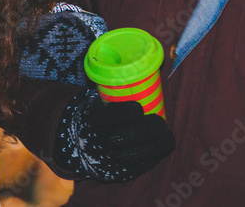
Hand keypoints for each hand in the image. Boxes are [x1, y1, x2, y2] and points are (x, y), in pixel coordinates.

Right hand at [52, 88, 175, 181]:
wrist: (76, 140)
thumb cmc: (98, 114)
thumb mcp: (98, 98)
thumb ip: (115, 90)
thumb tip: (141, 71)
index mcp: (91, 118)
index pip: (108, 117)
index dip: (125, 114)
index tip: (139, 109)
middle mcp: (95, 141)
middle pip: (122, 138)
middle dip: (146, 131)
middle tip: (160, 123)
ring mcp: (104, 159)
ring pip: (131, 156)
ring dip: (154, 147)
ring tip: (167, 138)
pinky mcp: (114, 173)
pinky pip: (136, 169)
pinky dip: (152, 159)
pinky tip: (162, 149)